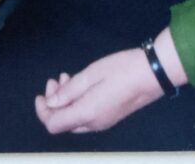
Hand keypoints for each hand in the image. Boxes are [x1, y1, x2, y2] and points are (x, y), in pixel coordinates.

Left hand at [33, 48, 162, 134]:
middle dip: (54, 103)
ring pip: (75, 118)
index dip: (42, 112)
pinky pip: (88, 115)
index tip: (41, 94)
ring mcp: (105, 121)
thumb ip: (69, 92)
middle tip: (55, 80)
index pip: (54, 124)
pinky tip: (81, 84)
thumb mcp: (91, 75)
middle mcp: (94, 124)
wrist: (154, 73)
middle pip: (64, 122)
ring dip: (66, 100)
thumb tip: (51, 103)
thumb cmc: (122, 70)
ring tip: (67, 77)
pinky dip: (78, 101)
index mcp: (87, 114)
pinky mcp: (112, 116)